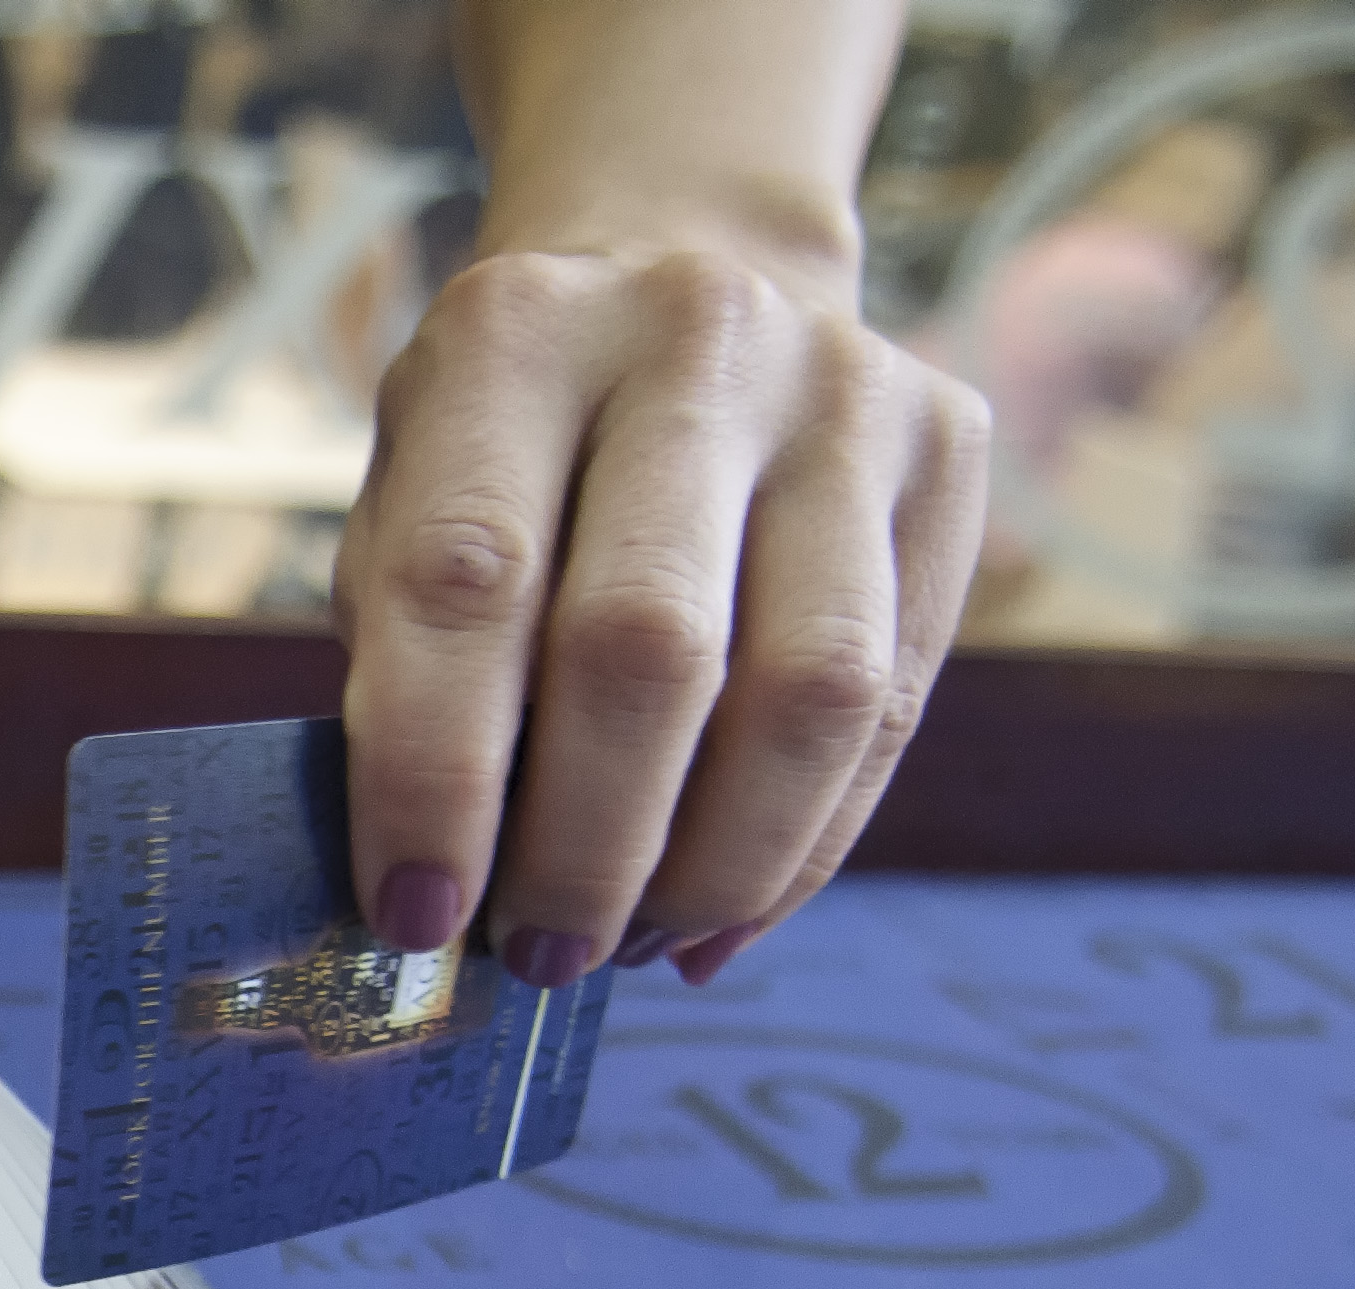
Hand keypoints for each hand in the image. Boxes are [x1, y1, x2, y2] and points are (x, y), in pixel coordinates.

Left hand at [334, 246, 989, 989]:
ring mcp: (845, 388)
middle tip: (534, 956)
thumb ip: (407, 671)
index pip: (467, 583)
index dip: (435, 780)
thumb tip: (435, 903)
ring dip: (710, 869)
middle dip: (585, 850)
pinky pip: (891, 708)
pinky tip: (715, 918)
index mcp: (512, 333)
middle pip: (651, 649)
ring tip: (628, 948)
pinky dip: (797, 851)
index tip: (414, 917)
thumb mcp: (405, 508)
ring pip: (809, 694)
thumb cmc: (506, 448)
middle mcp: (692, 335)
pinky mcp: (949, 453)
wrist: (683, 265)